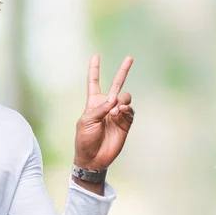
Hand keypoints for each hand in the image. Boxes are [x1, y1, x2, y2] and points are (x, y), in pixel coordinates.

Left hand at [74, 55, 134, 170]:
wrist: (93, 158)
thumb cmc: (85, 140)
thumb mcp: (87, 121)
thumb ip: (100, 108)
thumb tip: (115, 99)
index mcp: (93, 103)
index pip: (93, 82)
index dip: (94, 69)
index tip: (95, 55)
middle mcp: (107, 105)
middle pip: (116, 84)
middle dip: (123, 71)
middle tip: (130, 58)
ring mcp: (117, 114)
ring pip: (125, 97)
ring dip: (122, 100)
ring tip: (116, 111)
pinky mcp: (125, 123)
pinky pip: (130, 111)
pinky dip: (127, 109)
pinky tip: (121, 113)